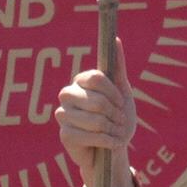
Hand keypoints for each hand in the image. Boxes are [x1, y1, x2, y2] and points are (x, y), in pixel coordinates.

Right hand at [53, 39, 135, 180]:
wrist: (113, 147)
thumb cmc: (117, 116)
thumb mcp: (122, 92)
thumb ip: (118, 67)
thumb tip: (116, 39)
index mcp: (81, 80)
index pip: (96, 78)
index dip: (113, 93)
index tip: (121, 102)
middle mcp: (68, 94)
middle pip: (97, 101)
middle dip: (115, 114)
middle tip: (120, 121)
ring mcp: (63, 115)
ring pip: (95, 120)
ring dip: (113, 129)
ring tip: (117, 132)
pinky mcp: (65, 135)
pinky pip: (90, 136)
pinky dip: (107, 141)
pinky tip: (111, 143)